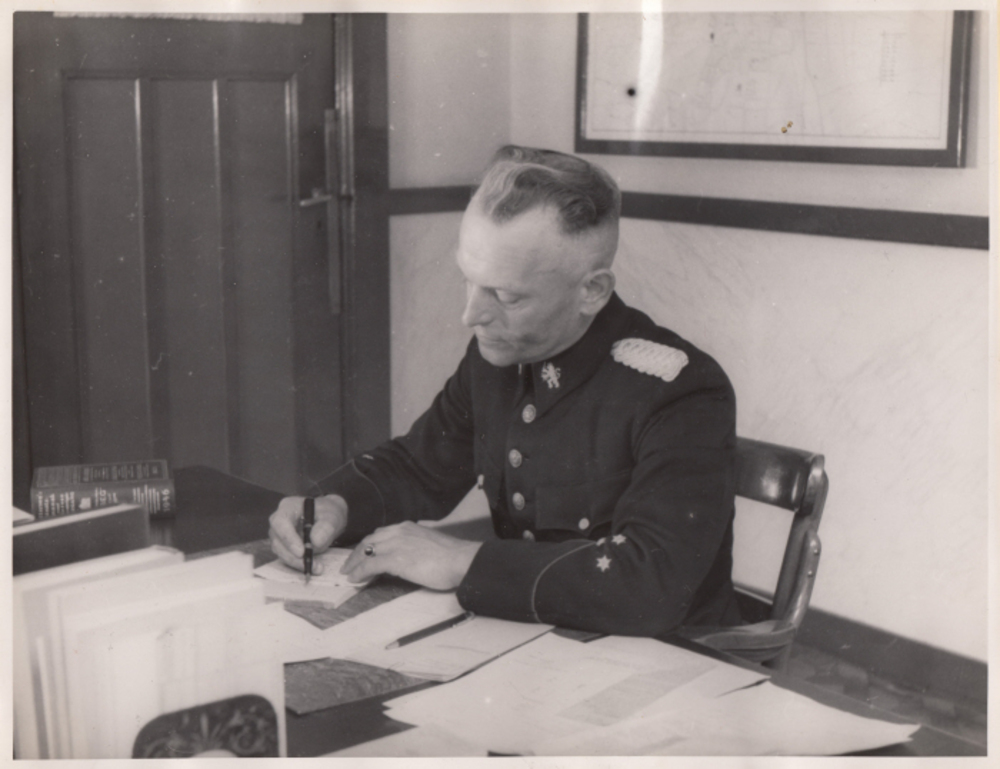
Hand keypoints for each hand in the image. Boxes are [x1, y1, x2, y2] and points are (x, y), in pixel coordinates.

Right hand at [268, 495, 347, 573]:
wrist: (327, 518)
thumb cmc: (327, 513)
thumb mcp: (331, 517)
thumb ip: (325, 527)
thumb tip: (315, 542)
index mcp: (288, 507)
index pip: (280, 522)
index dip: (288, 538)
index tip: (301, 552)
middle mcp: (279, 521)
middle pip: (277, 539)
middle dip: (292, 555)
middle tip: (309, 564)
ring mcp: (279, 534)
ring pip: (280, 551)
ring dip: (296, 562)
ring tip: (317, 568)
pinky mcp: (283, 546)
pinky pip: (286, 557)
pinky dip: (298, 564)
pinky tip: (313, 567)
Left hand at [340, 521, 482, 590]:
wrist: (461, 560)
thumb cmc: (451, 556)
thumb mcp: (428, 543)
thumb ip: (413, 546)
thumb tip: (405, 558)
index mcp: (407, 527)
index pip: (380, 534)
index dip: (368, 545)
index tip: (363, 554)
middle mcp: (399, 531)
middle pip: (369, 541)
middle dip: (357, 553)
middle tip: (350, 565)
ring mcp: (396, 544)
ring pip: (366, 552)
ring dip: (354, 563)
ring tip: (349, 573)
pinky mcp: (396, 559)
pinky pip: (370, 565)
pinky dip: (360, 572)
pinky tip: (355, 579)